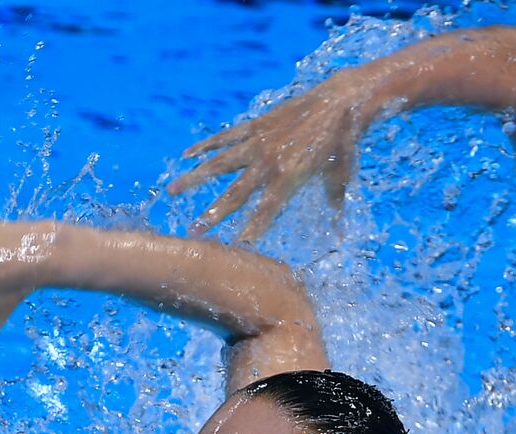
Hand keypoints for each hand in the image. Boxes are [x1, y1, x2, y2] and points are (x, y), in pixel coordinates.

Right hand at [167, 71, 371, 240]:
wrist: (339, 102)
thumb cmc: (343, 143)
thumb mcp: (340, 178)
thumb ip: (332, 202)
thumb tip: (340, 232)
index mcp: (289, 178)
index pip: (264, 212)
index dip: (249, 231)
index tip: (233, 249)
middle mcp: (269, 162)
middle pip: (234, 194)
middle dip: (213, 215)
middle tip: (194, 232)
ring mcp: (259, 142)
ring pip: (219, 163)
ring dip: (194, 178)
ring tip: (172, 190)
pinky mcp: (256, 126)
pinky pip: (225, 137)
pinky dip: (205, 146)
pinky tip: (185, 155)